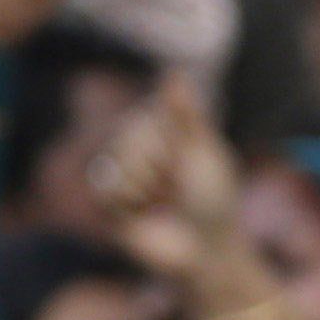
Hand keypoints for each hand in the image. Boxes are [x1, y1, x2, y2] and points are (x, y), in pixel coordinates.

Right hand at [91, 79, 243, 279]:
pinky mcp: (108, 202)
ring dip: (147, 182)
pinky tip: (144, 211)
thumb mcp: (204, 152)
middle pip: (129, 134)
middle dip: (160, 162)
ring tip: (162, 200)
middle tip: (177, 185)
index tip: (187, 155)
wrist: (205, 248)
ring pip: (117, 158)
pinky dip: (130, 199)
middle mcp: (138, 148)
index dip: (168, 135)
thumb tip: (174, 71)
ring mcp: (121, 174)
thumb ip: (185, 114)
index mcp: (162, 131)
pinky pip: (106, 187)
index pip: (147, 113)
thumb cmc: (214, 199)